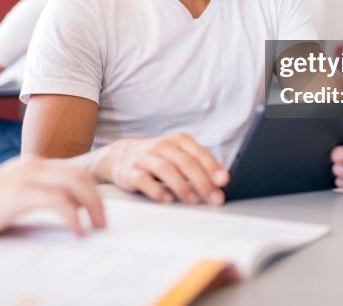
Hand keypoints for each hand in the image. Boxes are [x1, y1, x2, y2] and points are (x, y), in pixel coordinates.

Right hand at [0, 157, 104, 239]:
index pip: (74, 170)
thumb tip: (66, 208)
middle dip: (97, 199)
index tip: (96, 214)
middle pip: (81, 174)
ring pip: (75, 183)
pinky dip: (74, 216)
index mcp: (31, 164)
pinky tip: (77, 232)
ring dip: (92, 206)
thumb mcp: (10, 197)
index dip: (91, 192)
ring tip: (95, 228)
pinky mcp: (18, 194)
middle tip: (103, 224)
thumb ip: (35, 195)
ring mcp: (25, 176)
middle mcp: (32, 164)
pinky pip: (59, 201)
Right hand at [98, 133, 228, 205]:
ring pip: (165, 169)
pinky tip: (167, 199)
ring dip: (182, 186)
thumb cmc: (156, 158)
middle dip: (202, 181)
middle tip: (214, 198)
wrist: (119, 156)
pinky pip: (144, 180)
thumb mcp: (177, 156)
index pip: (198, 153)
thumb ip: (197, 167)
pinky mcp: (129, 172)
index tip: (223, 181)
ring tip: (193, 200)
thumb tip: (219, 183)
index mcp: (177, 141)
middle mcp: (161, 146)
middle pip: (185, 162)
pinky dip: (156, 190)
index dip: (212, 167)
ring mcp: (144, 158)